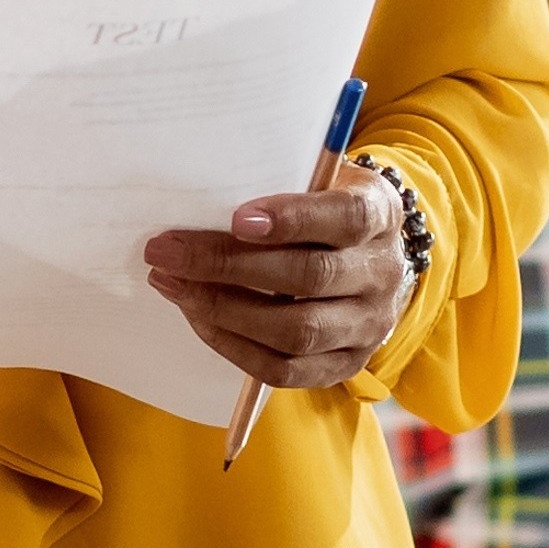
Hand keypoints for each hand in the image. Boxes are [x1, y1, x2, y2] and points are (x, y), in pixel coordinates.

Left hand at [143, 163, 412, 391]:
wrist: (370, 254)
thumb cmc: (325, 206)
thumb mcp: (320, 177)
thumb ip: (279, 180)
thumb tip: (200, 193)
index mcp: (381, 214)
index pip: (346, 218)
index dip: (293, 219)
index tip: (237, 218)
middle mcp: (382, 273)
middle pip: (310, 277)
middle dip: (228, 265)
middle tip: (166, 251)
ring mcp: (369, 326)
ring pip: (296, 332)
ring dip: (223, 310)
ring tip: (173, 285)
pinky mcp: (345, 364)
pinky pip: (284, 370)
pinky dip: (233, 345)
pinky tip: (198, 317)